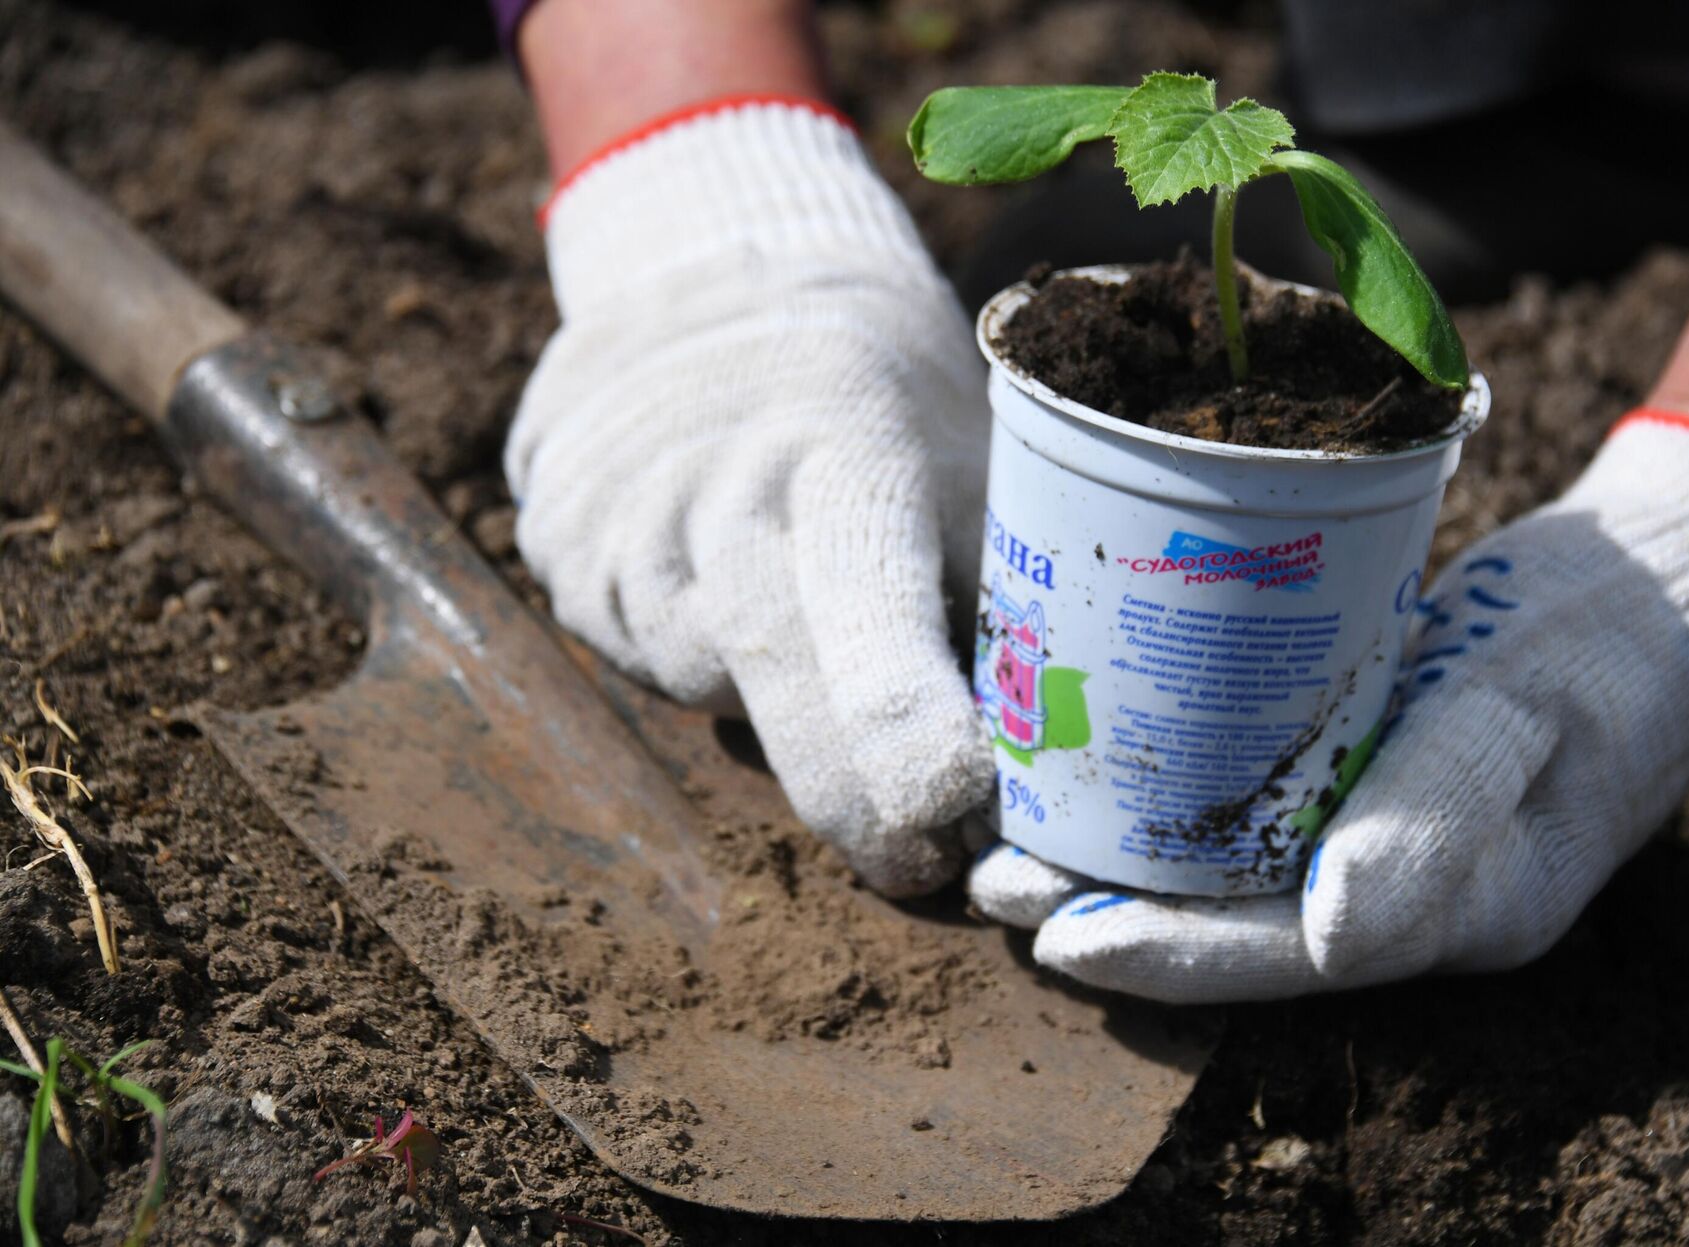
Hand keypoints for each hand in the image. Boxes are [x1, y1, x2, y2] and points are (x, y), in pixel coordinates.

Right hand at [507, 100, 993, 895]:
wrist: (716, 277)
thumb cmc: (887, 402)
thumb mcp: (967, 468)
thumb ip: (993, 606)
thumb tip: (1042, 775)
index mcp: (845, 449)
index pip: (867, 602)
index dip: (905, 720)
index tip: (952, 805)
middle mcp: (716, 482)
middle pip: (770, 670)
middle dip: (849, 791)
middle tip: (917, 864)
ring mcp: (617, 515)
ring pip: (699, 677)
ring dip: (769, 703)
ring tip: (805, 612)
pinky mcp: (554, 545)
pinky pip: (637, 652)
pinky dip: (696, 655)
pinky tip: (726, 583)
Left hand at [970, 414, 1688, 1000]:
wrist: (1664, 582)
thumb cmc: (1609, 635)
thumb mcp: (1532, 705)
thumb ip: (1444, 809)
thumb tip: (1333, 937)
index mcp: (1465, 905)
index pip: (1291, 954)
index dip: (1171, 956)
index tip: (1060, 936)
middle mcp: (1407, 889)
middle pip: (1236, 925)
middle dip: (1111, 913)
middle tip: (993, 880)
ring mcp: (1383, 830)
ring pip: (1231, 872)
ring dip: (1119, 859)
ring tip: (1006, 834)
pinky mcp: (1364, 767)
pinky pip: (1254, 803)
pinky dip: (1170, 793)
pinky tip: (1089, 759)